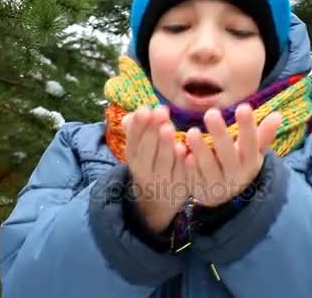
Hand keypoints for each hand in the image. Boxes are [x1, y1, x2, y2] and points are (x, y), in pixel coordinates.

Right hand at [122, 106, 189, 232]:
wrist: (157, 201)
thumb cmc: (151, 164)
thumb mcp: (140, 149)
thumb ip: (137, 131)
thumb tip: (129, 117)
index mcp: (134, 157)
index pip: (133, 140)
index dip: (138, 126)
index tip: (145, 109)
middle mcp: (144, 170)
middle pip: (146, 151)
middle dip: (152, 131)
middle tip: (160, 111)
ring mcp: (162, 181)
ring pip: (163, 162)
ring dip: (165, 145)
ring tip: (169, 127)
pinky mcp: (179, 187)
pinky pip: (180, 174)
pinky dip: (180, 162)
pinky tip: (183, 149)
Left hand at [185, 104, 281, 206]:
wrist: (227, 198)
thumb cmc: (240, 164)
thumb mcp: (254, 152)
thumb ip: (264, 135)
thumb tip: (278, 115)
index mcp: (250, 162)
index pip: (251, 143)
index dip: (247, 127)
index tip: (243, 107)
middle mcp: (235, 174)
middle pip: (227, 154)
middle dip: (220, 134)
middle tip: (211, 113)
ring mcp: (217, 184)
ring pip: (208, 167)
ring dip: (200, 150)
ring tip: (191, 131)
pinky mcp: (199, 190)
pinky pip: (193, 178)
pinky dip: (188, 166)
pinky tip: (181, 150)